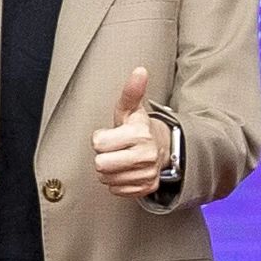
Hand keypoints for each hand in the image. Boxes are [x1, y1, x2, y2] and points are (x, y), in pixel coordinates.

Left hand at [86, 66, 172, 199]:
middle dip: (102, 156)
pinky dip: (117, 182)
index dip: (100, 139)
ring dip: (109, 171)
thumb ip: (131, 91)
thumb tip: (139, 70)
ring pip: (107, 179)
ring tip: (119, 159)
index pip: (98, 143)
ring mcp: (147, 174)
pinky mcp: (146, 188)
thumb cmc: (138, 127)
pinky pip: (116, 190)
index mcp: (139, 134)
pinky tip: (125, 171)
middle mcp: (146, 156)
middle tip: (113, 150)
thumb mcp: (131, 109)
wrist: (162, 148)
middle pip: (101, 164)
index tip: (110, 135)